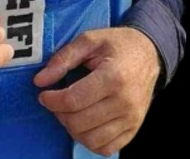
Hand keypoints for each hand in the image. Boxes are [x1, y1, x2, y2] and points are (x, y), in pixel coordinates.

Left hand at [33, 27, 159, 156]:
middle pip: (79, 122)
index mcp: (113, 77)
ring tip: (70, 112)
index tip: (44, 94)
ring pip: (91, 139)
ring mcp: (131, 118)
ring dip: (72, 129)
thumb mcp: (89, 40)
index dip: (51, 100)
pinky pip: (107, 148)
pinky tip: (85, 124)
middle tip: (57, 101)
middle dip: (59, 113)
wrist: (149, 53)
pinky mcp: (134, 128)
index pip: (73, 100)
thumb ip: (62, 59)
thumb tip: (40, 80)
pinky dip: (90, 141)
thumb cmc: (118, 45)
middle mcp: (125, 102)